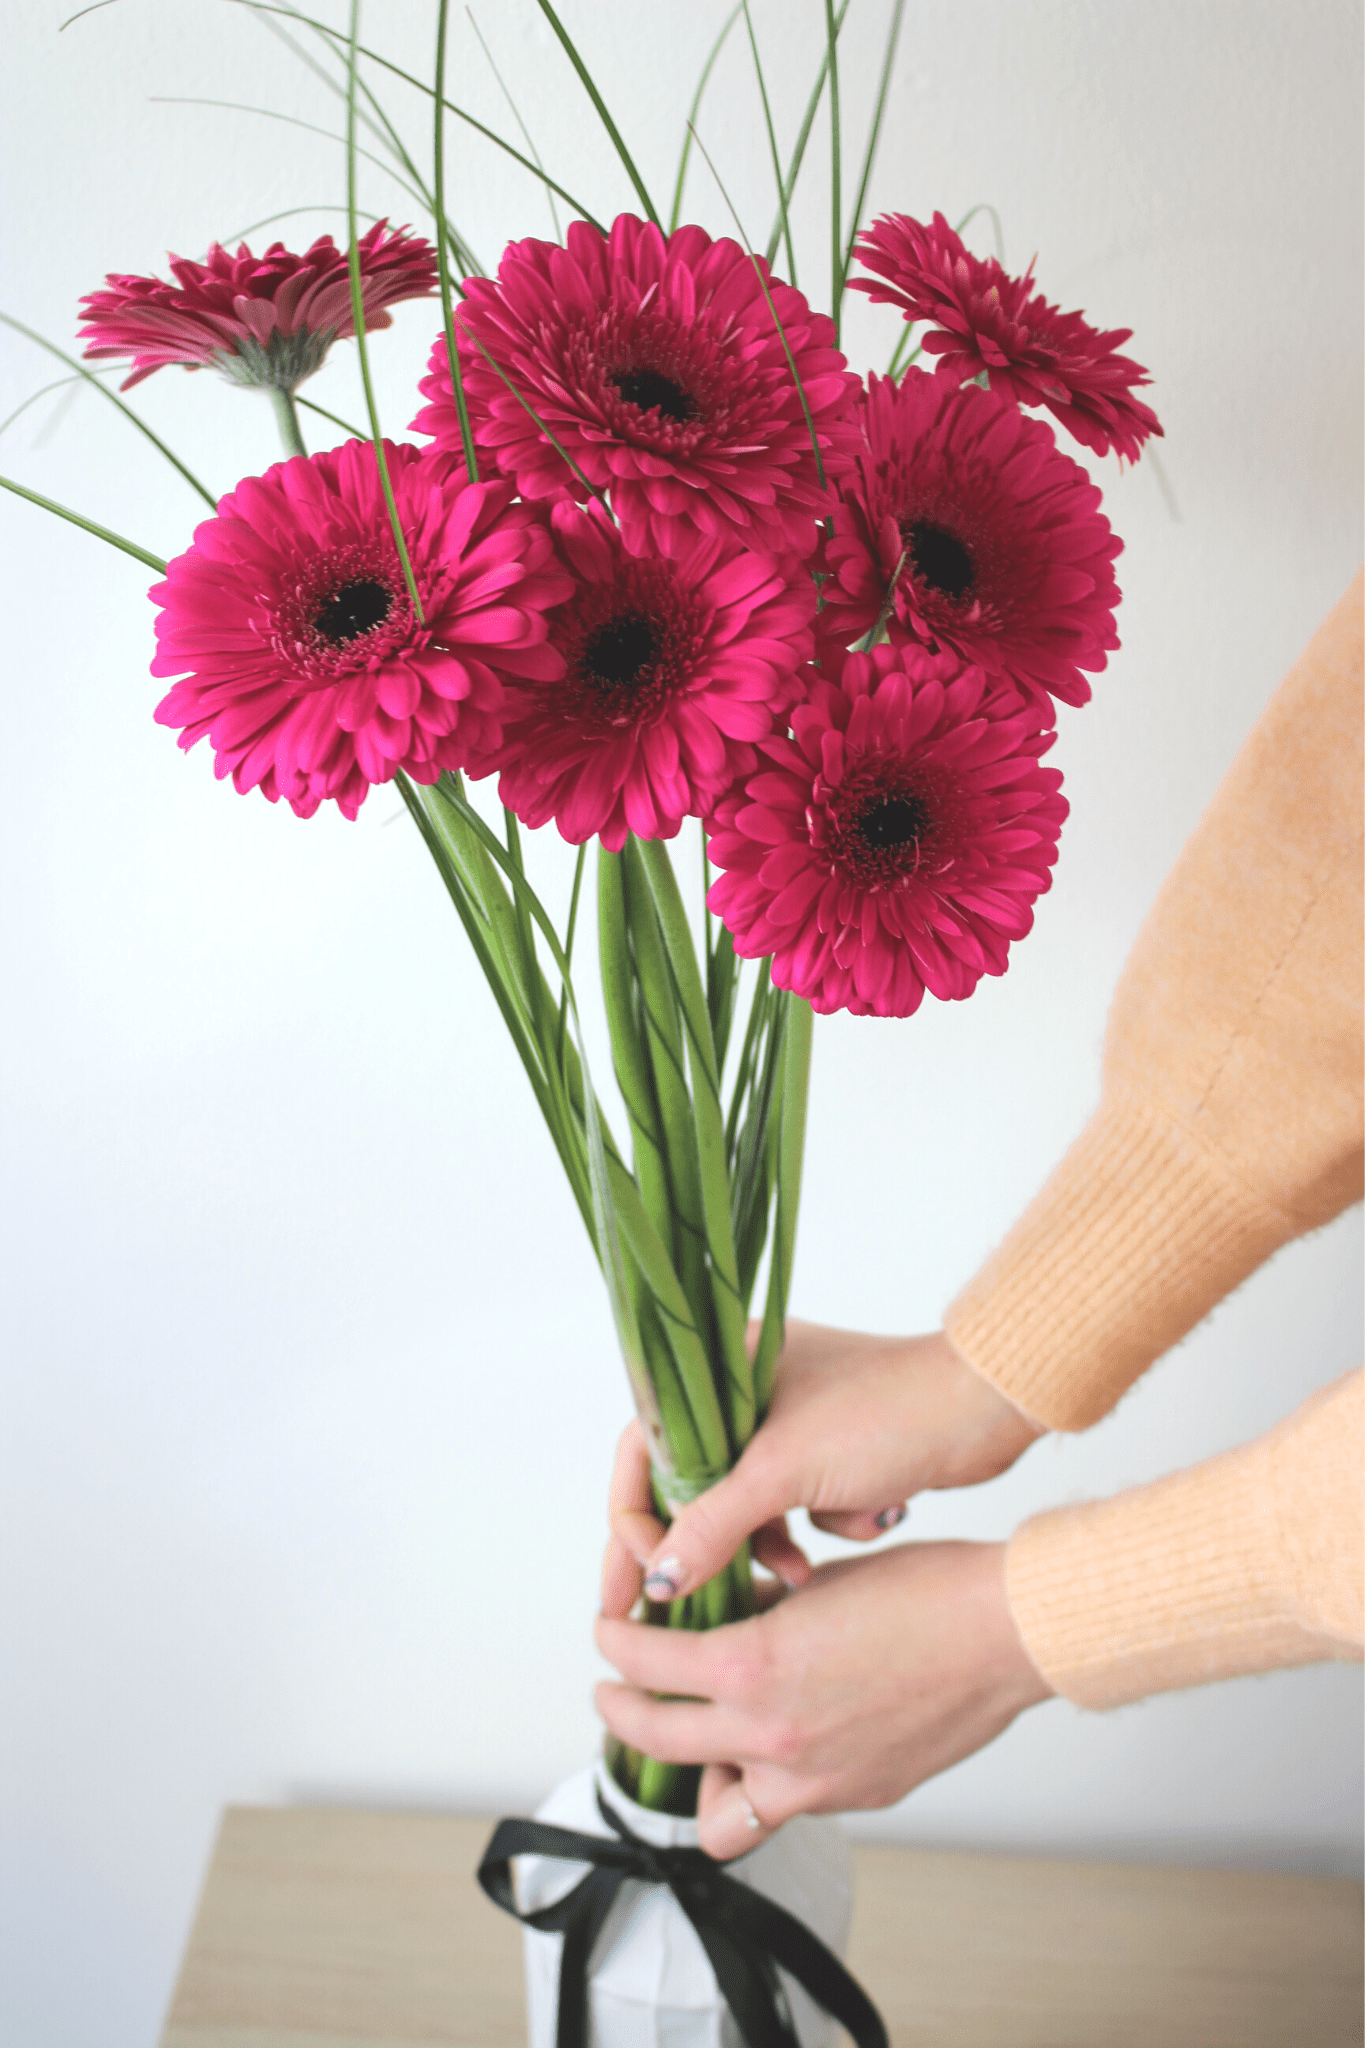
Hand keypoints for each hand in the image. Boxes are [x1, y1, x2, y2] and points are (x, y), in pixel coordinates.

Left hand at [596, 1540, 1053, 1858]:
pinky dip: (766, 1783)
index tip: (610, 1632)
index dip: (614, 1643)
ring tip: (700, 1737)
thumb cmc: (923, 1591)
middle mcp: (772, 1737)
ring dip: (696, 1774)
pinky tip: (780, 1743)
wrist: (1001, 1633)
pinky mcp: (855, 1798)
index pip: (644, 1664)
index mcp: (753, 1668)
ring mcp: (813, 1780)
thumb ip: (756, 1612)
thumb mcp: (816, 1586)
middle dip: (621, 1712)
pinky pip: (783, 1808)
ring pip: (715, 1811)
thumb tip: (720, 1617)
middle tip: (615, 1690)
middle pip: (656, 1741)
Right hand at [601, 1323, 1040, 1615]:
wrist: (983, 1409)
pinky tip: (833, 1549)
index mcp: (718, 1366)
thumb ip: (710, 1523)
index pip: (642, 1448)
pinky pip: (786, 1509)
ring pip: (739, 1505)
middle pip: (686, 1484)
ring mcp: (784, 1422)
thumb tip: (656, 1580)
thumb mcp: (783, 1468)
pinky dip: (804, 1535)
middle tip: (666, 1615)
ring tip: (791, 1577)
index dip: (628, 1522)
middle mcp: (742, 1389)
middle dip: (694, 1548)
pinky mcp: (823, 1455)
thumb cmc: (886, 1412)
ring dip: (761, 1547)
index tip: (627, 1589)